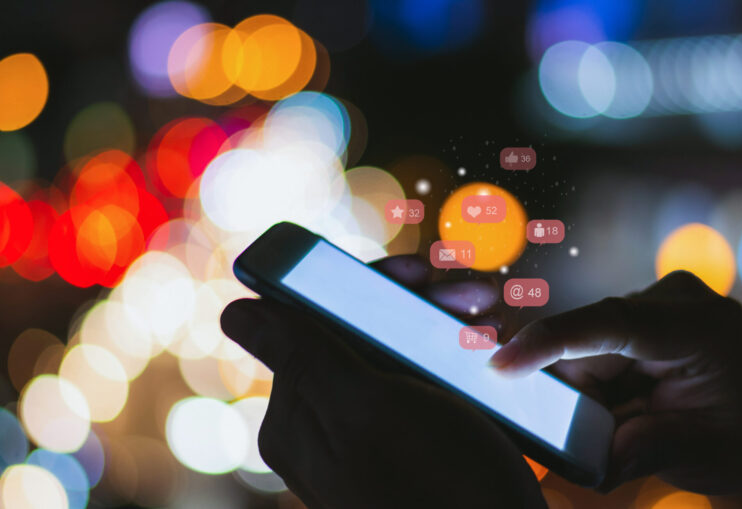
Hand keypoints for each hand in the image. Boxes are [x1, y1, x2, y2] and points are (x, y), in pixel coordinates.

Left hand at [220, 256, 545, 508]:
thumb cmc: (438, 486)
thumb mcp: (366, 408)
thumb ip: (302, 355)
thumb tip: (234, 312)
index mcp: (299, 413)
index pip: (318, 319)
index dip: (368, 285)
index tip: (420, 273)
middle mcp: (324, 426)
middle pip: (361, 334)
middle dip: (415, 306)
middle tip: (473, 299)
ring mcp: (366, 439)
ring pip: (396, 355)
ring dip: (440, 329)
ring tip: (488, 327)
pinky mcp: (406, 449)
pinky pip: (421, 387)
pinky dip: (451, 363)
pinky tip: (483, 359)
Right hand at [490, 270, 741, 493]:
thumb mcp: (701, 455)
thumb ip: (635, 450)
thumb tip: (578, 454)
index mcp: (703, 329)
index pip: (611, 323)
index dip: (550, 341)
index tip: (500, 365)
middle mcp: (678, 299)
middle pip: (591, 340)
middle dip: (578, 391)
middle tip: (603, 432)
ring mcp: (661, 299)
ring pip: (589, 344)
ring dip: (593, 389)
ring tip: (635, 418)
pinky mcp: (646, 309)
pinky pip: (598, 344)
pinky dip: (602, 381)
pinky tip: (631, 402)